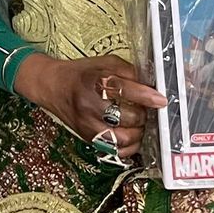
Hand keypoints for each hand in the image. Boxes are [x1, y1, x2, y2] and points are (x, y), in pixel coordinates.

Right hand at [13, 51, 166, 160]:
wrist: (52, 86)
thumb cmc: (81, 73)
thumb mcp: (104, 63)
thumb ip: (128, 72)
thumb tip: (151, 88)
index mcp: (95, 81)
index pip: (124, 90)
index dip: (147, 97)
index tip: (161, 101)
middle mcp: (89, 104)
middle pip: (127, 118)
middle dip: (142, 115)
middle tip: (144, 110)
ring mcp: (87, 124)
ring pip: (123, 139)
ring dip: (137, 133)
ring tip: (138, 124)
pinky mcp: (87, 137)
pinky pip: (115, 150)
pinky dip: (128, 147)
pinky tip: (130, 137)